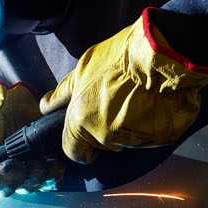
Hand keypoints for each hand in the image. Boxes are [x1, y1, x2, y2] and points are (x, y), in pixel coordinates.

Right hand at [0, 83, 60, 196]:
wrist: (20, 103)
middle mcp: (4, 178)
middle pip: (5, 190)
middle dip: (9, 178)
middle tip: (11, 165)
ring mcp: (25, 176)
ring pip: (29, 186)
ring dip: (32, 175)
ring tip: (35, 161)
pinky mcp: (45, 170)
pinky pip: (51, 181)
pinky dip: (53, 174)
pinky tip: (53, 164)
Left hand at [40, 10, 207, 162]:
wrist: (163, 54)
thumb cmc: (119, 58)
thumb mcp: (82, 69)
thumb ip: (63, 93)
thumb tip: (45, 106)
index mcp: (82, 124)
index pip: (73, 152)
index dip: (78, 142)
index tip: (85, 129)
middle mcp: (106, 138)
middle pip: (100, 145)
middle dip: (103, 129)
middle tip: (114, 102)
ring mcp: (135, 141)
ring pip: (126, 141)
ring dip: (127, 125)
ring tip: (136, 98)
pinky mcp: (160, 138)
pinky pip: (150, 136)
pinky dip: (150, 124)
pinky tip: (152, 103)